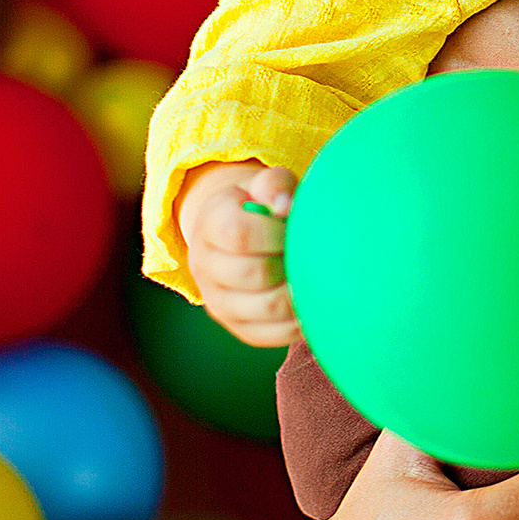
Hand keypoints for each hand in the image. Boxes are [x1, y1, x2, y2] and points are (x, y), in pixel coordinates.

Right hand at [175, 159, 300, 347]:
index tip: (294, 226)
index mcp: (210, 225)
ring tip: (313, 275)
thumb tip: (285, 207)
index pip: (239, 235)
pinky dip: (300, 320)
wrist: (239, 237)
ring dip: (298, 292)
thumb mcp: (266, 185)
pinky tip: (311, 299)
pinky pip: (274, 334)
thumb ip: (275, 186)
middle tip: (309, 253)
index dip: (275, 233)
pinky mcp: (240, 327)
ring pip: (266, 309)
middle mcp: (205, 267)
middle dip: (290, 262)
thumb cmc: (262, 206)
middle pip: (254, 274)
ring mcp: (219, 302)